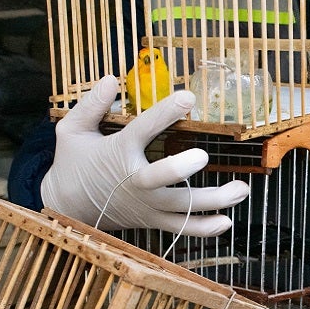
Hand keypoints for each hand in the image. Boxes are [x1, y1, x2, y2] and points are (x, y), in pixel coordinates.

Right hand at [40, 75, 249, 234]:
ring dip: (214, 201)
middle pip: (159, 180)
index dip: (165, 113)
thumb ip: (90, 105)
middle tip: (202, 156)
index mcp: (118, 152)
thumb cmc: (73, 163)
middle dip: (179, 169)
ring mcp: (146, 204)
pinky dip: (204, 228)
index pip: (142, 130)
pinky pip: (181, 228)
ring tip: (242, 188)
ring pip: (181, 207)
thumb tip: (109, 79)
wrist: (67, 206)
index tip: (188, 97)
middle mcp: (135, 181)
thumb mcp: (71, 129)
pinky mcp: (153, 220)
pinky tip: (226, 222)